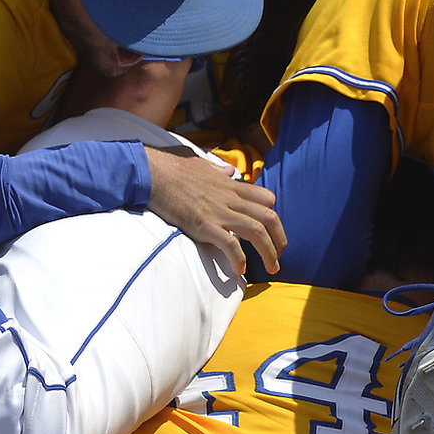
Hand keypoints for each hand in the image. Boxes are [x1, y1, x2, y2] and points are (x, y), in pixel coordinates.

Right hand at [145, 146, 285, 275]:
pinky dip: (239, 259)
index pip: (267, 199)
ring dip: (269, 253)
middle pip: (269, 218)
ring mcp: (218, 212)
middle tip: (278, 257)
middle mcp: (230, 199)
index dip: (272, 215)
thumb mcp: (204, 164)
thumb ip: (220, 170)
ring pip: (257, 231)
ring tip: (272, 268)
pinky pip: (230, 244)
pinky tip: (239, 270)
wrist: (154, 173)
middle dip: (279, 240)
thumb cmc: (175, 169)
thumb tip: (230, 170)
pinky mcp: (203, 225)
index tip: (269, 231)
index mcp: (231, 186)